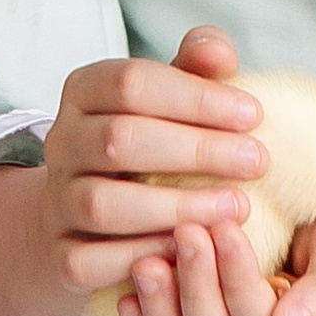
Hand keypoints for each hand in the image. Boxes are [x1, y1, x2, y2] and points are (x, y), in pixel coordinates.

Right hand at [0, 25, 266, 315]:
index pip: (131, 83)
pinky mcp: (63, 255)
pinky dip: (144, 257)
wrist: (88, 213)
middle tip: (257, 161)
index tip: (253, 114)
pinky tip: (192, 249)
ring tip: (238, 207)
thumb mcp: (170, 99)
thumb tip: (218, 53)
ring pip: (103, 204)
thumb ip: (196, 69)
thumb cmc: (150, 143)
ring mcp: (58, 201)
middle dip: (195, 150)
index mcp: (84, 92)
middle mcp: (61, 142)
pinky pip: (93, 262)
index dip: (196, 97)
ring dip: (176, 207)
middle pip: (118, 140)